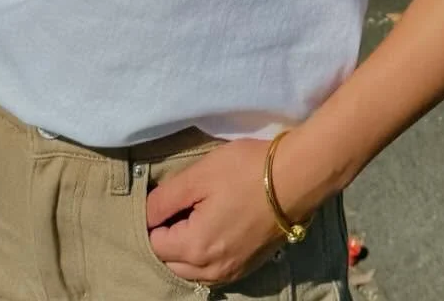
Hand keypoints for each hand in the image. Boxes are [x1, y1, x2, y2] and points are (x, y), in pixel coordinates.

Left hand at [146, 137, 302, 287]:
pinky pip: (213, 273)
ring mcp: (232, 272)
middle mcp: (211, 270)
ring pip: (191, 272)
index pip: (154, 244)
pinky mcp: (248, 267)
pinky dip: (204, 259)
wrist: (297, 178)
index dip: (152, 221)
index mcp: (195, 248)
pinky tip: (212, 232)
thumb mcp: (198, 175)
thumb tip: (146, 214)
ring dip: (184, 252)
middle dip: (166, 240)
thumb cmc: (245, 171)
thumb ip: (165, 199)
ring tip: (193, 219)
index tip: (164, 200)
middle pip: (170, 263)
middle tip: (177, 208)